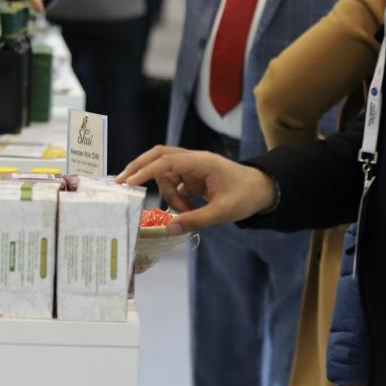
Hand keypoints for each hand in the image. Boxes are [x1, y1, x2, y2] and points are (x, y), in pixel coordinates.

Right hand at [117, 146, 275, 231]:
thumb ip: (196, 220)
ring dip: (168, 195)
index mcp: (202, 162)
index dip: (146, 171)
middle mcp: (194, 160)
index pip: (167, 161)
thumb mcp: (223, 212)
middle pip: (159, 156)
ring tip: (185, 213)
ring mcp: (192, 168)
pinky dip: (176, 199)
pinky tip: (188, 210)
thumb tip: (169, 228)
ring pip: (166, 176)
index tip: (128, 183)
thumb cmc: (247, 196)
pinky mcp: (193, 177)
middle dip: (140, 169)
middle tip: (121, 183)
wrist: (263, 190)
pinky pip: (174, 185)